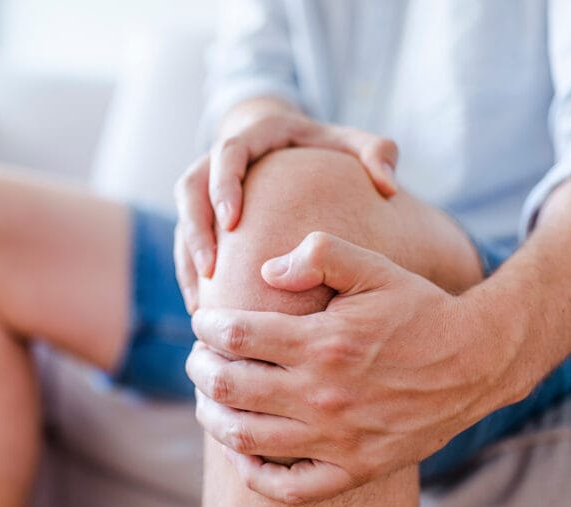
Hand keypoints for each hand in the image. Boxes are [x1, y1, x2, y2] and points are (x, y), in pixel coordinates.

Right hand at [173, 100, 399, 313]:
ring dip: (188, 258)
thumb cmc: (322, 146)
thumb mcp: (350, 142)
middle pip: (190, 188)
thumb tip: (388, 184)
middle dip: (196, 229)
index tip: (233, 221)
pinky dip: (190, 272)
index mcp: (253, 136)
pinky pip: (186, 242)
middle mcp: (219, 159)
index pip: (227, 153)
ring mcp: (206, 187)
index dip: (224, 186)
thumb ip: (376, 153)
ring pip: (183, 220)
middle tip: (211, 268)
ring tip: (200, 300)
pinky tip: (203, 306)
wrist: (285, 142)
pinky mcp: (201, 213)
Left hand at [187, 232, 522, 503]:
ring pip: (246, 437)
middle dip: (199, 368)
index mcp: (324, 342)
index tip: (203, 321)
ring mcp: (338, 438)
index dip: (208, 325)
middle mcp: (324, 395)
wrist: (476, 361)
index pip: (236, 335)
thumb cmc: (420, 310)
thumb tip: (266, 271)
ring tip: (207, 398)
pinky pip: (289, 487)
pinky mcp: (356, 469)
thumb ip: (318, 255)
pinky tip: (241, 454)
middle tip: (197, 357)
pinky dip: (254, 475)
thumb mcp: (374, 268)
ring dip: (212, 416)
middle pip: (229, 386)